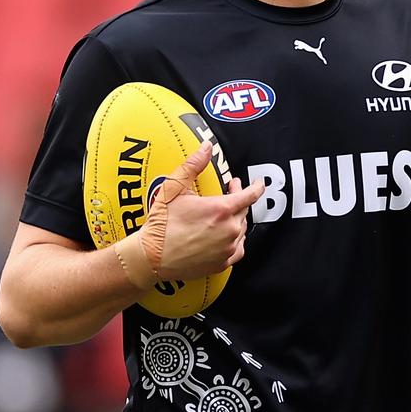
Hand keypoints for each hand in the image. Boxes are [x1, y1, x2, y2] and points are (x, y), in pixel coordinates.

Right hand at [140, 141, 263, 280]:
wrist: (151, 257)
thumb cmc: (162, 223)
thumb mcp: (175, 187)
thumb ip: (194, 164)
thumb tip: (206, 147)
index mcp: (221, 209)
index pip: (250, 195)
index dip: (257, 187)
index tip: (259, 183)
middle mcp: (229, 230)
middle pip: (244, 211)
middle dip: (239, 199)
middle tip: (229, 192)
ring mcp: (227, 248)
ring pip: (241, 230)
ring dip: (236, 219)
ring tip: (226, 213)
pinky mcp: (221, 263)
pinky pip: (238, 249)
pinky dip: (235, 241)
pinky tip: (228, 236)